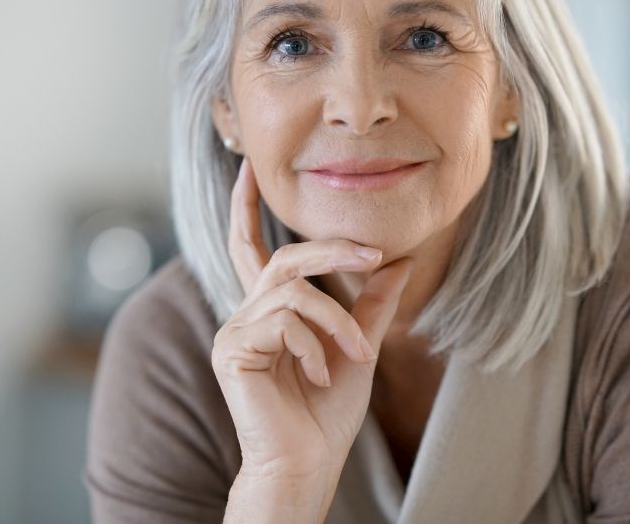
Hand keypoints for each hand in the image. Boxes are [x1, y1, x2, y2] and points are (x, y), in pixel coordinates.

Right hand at [211, 157, 412, 480]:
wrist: (309, 462)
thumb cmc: (328, 412)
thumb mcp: (358, 345)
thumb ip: (372, 304)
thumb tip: (398, 258)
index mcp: (269, 310)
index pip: (252, 247)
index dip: (246, 207)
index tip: (249, 168)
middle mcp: (246, 314)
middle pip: (284, 259)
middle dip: (332, 250)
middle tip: (376, 255)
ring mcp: (235, 331)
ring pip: (291, 290)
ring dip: (337, 319)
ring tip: (355, 355)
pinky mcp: (231, 350)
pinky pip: (283, 320)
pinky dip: (313, 345)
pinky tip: (319, 376)